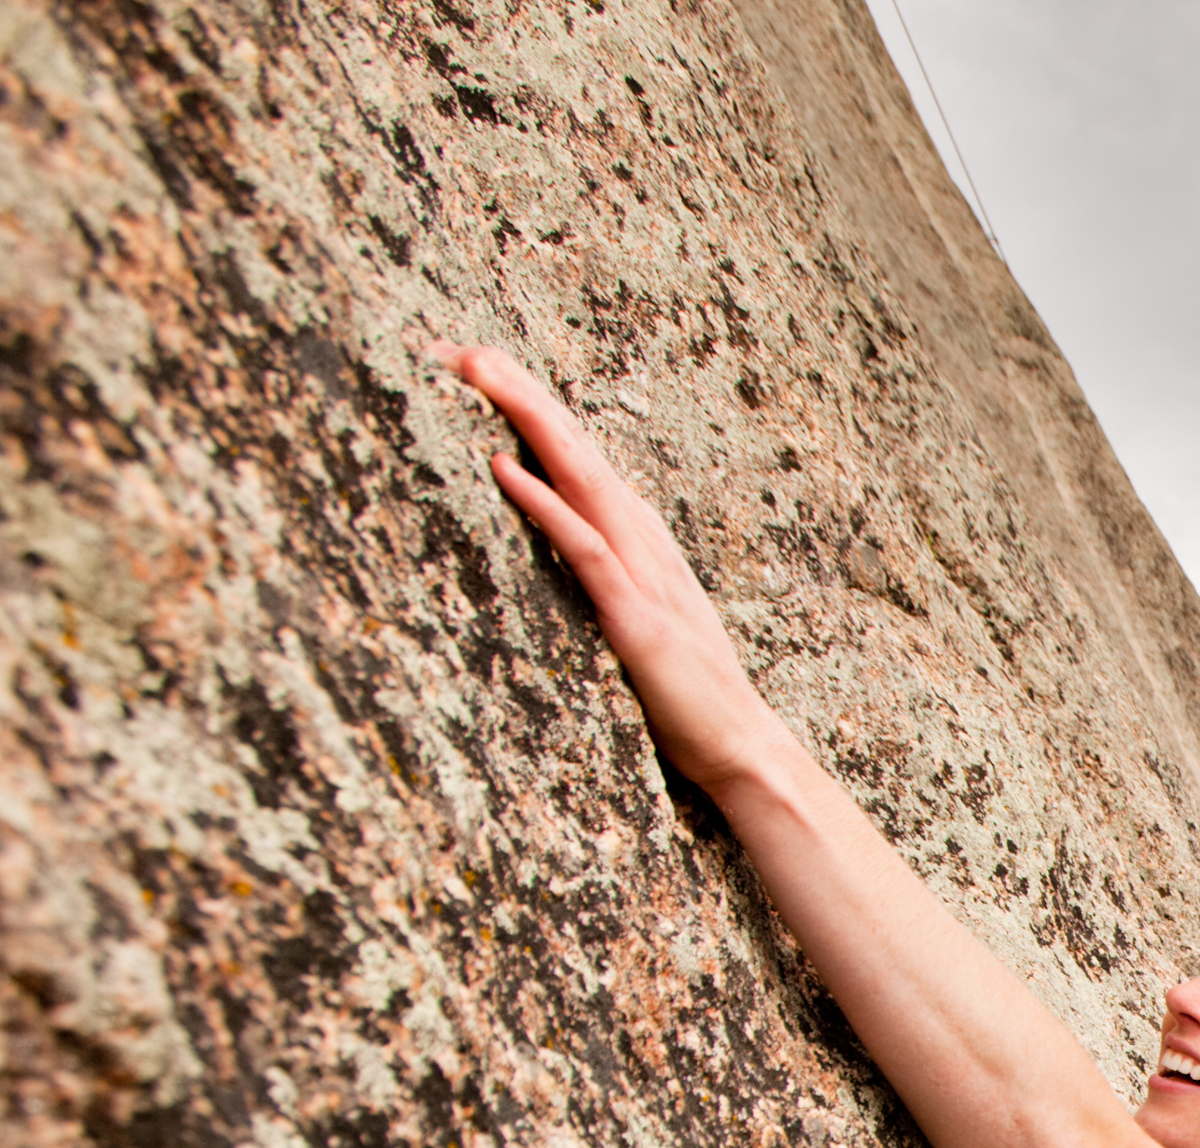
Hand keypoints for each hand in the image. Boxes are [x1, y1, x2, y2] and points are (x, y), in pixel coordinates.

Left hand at [437, 344, 793, 795]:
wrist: (743, 749)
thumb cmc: (686, 694)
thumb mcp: (636, 616)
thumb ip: (602, 575)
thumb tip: (557, 544)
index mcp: (639, 539)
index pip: (575, 456)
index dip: (526, 406)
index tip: (470, 367)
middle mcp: (643, 541)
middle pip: (572, 446)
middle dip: (514, 390)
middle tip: (455, 346)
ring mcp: (643, 575)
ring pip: (578, 476)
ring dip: (527, 420)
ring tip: (477, 373)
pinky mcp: (636, 618)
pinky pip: (583, 549)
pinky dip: (544, 504)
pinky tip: (503, 469)